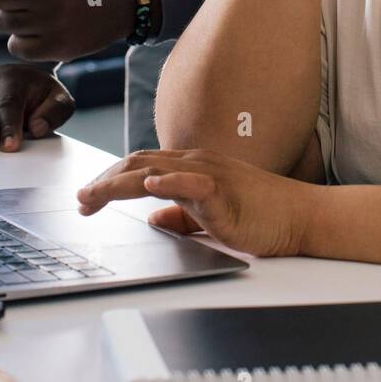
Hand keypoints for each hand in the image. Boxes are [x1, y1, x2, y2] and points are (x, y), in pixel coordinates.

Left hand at [76, 149, 313, 257]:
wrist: (301, 216)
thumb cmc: (262, 216)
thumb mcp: (210, 216)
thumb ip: (182, 215)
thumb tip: (154, 218)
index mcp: (191, 168)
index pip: (140, 166)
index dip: (108, 180)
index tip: (86, 199)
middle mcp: (196, 164)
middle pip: (138, 163)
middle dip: (103, 182)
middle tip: (80, 202)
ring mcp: (210, 174)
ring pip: (154, 169)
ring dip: (118, 182)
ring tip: (93, 196)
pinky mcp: (225, 192)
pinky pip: (193, 182)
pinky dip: (168, 181)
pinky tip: (148, 186)